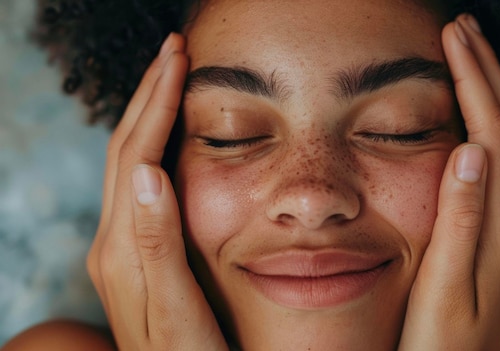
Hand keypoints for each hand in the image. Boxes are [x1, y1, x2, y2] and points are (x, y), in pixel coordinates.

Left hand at [87, 33, 227, 350]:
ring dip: (148, 115)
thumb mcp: (175, 308)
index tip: (177, 57)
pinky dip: (153, 146)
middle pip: (124, 149)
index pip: (136, 154)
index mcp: (123, 246)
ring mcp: (120, 247)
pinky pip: (137, 185)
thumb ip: (156, 242)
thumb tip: (147, 171)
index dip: (157, 102)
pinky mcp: (134, 254)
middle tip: (173, 51)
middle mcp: (114, 240)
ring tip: (172, 79)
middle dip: (148, 94)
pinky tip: (170, 140)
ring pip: (128, 163)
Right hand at [398, 14, 499, 349]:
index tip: (454, 37)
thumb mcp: (444, 287)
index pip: (494, 132)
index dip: (475, 80)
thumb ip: (461, 220)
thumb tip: (471, 150)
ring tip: (469, 59)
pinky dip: (493, 126)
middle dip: (488, 72)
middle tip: (463, 29)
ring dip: (493, 94)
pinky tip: (476, 120)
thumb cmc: (442, 342)